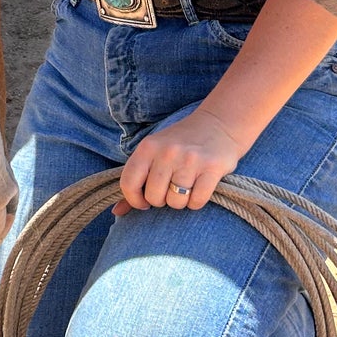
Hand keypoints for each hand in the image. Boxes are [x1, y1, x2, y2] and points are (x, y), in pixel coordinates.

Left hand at [114, 107, 245, 214]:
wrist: (219, 123)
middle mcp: (167, 152)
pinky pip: (197, 201)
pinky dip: (197, 201)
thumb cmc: (181, 142)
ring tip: (186, 187)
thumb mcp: (154, 152)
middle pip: (154, 197)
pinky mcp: (212, 168)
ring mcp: (190, 160)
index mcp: (148, 147)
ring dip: (180, 202)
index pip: (128, 183)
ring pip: (176, 202)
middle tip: (170, 189)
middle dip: (161, 200)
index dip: (135, 200)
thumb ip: (136, 180)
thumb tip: (117, 212)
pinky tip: (199, 188)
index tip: (144, 202)